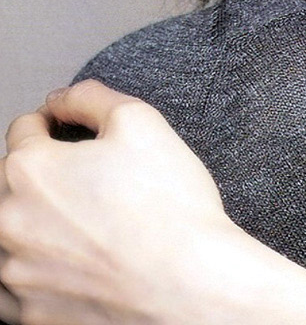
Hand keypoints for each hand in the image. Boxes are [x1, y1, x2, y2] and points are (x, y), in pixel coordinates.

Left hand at [0, 81, 255, 323]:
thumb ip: (92, 97)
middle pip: (10, 182)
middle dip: (43, 176)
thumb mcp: (142, 122)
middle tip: (91, 184)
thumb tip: (62, 98)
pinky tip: (76, 263)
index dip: (56, 124)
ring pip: (9, 236)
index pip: (24, 130)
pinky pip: (16, 287)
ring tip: (86, 227)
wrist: (191, 288)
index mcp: (29, 169)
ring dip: (36, 224)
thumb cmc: (171, 208)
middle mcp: (8, 221)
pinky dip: (38, 271)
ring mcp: (15, 274)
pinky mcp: (30, 314)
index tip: (75, 135)